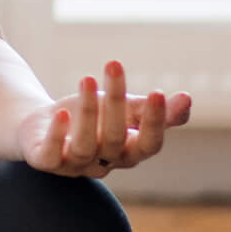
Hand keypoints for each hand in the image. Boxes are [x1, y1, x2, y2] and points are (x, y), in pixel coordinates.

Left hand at [19, 59, 188, 178]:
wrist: (42, 123)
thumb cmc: (91, 116)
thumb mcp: (124, 109)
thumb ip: (152, 110)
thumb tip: (188, 99)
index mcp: (128, 152)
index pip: (149, 144)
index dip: (155, 122)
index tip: (158, 91)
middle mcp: (104, 163)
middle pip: (115, 138)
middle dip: (116, 102)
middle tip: (114, 65)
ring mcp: (74, 166)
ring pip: (85, 145)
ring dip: (88, 112)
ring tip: (88, 78)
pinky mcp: (46, 162)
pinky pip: (51, 157)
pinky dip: (57, 135)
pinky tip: (61, 113)